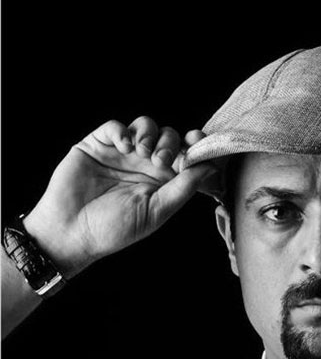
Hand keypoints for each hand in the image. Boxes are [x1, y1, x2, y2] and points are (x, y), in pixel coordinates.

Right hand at [23, 117, 214, 277]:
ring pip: (145, 126)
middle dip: (170, 143)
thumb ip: (183, 188)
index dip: (195, 145)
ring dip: (148, 134)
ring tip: (141, 153)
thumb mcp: (155, 212)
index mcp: (162, 182)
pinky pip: (114, 126)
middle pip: (168, 136)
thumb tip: (210, 167)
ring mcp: (121, 153)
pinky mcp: (97, 145)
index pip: (185, 155)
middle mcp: (144, 165)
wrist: (72, 232)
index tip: (199, 143)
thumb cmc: (114, 229)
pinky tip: (123, 146)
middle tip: (160, 161)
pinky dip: (121, 131)